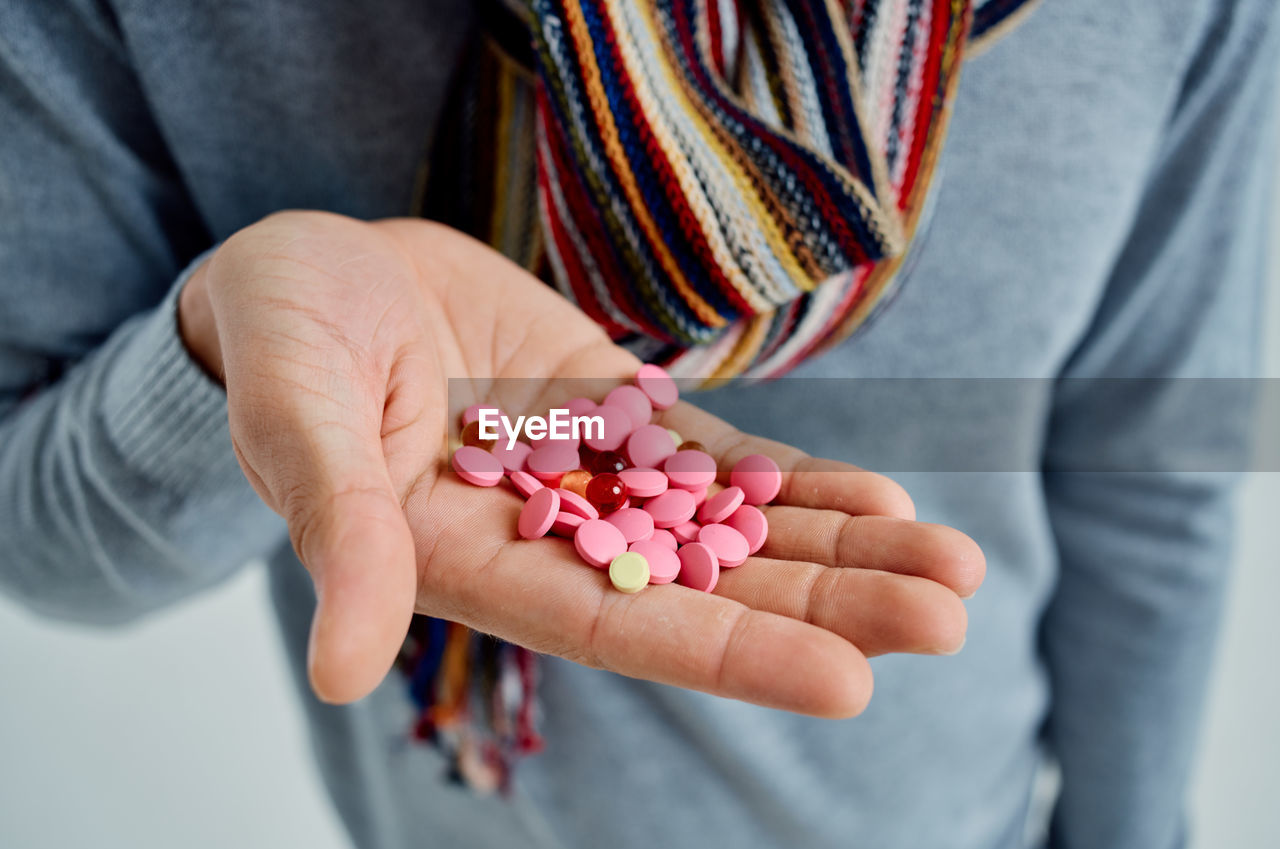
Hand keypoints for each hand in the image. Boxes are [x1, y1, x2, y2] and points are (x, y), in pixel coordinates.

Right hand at [180, 211, 983, 713]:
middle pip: (706, 587)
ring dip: (841, 547)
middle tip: (950, 617)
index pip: (617, 625)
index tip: (847, 680)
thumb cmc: (283, 343)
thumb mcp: (297, 418)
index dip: (728, 653)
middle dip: (827, 604)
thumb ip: (339, 529)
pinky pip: (720, 457)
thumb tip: (342, 669)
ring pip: (733, 527)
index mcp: (472, 562)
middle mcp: (550, 537)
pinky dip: (800, 481)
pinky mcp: (617, 416)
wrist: (315, 276)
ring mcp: (595, 477)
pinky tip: (885, 501)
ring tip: (952, 565)